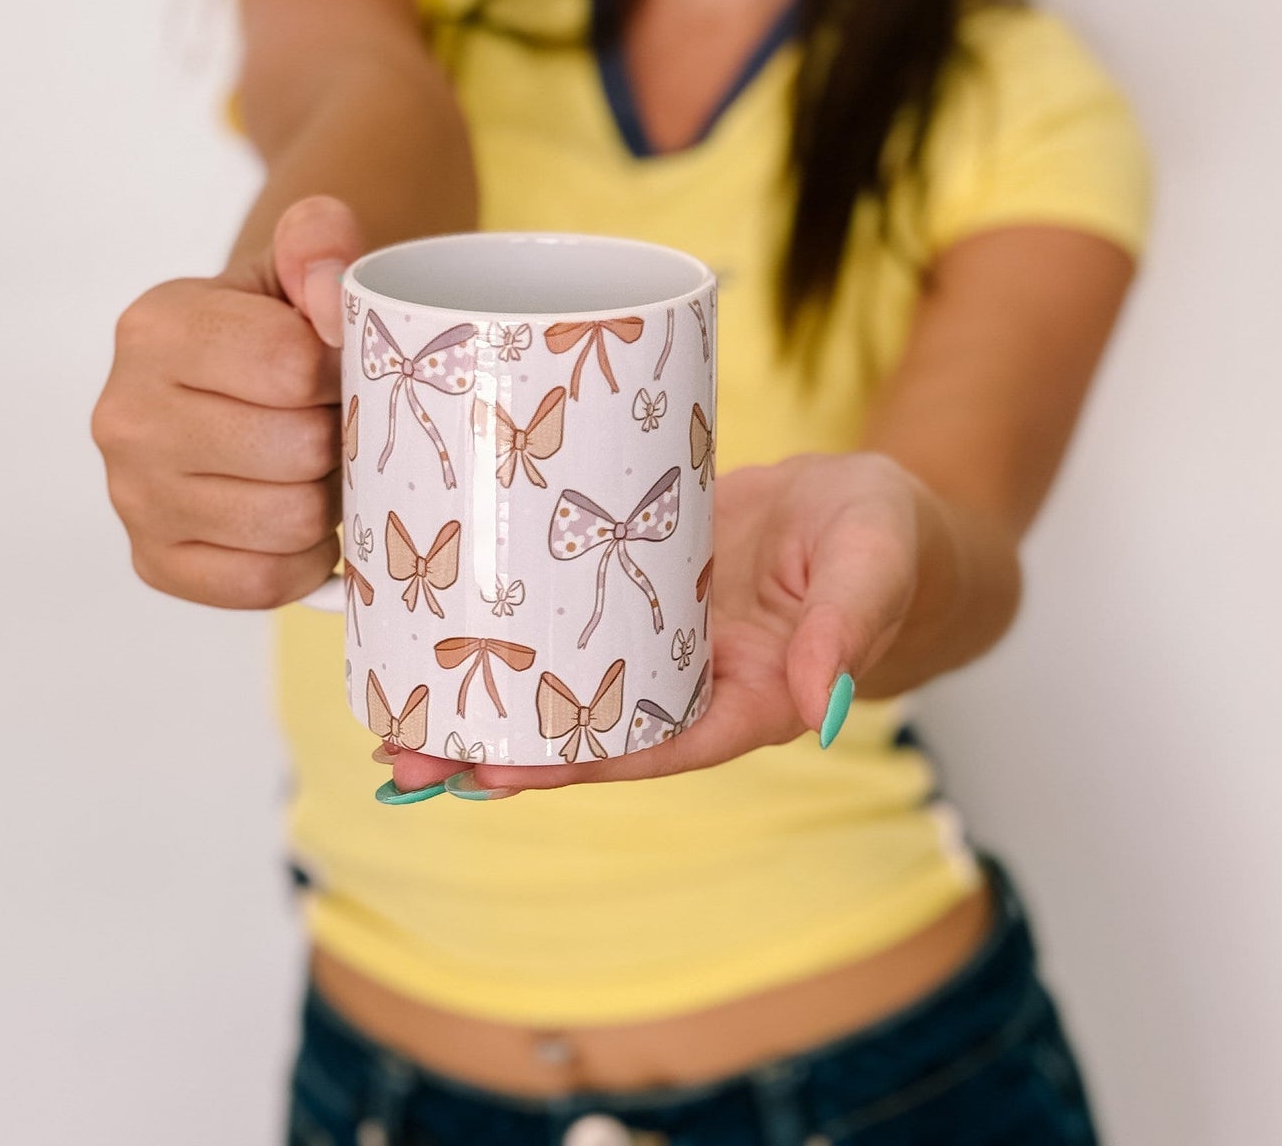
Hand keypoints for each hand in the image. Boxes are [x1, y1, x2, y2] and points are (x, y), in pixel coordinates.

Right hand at [90, 194, 362, 607]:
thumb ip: (319, 238)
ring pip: (288, 520)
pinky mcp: (155, 562)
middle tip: (336, 421)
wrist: (236, 378)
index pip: (292, 365)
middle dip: (339, 435)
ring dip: (328, 498)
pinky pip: (262, 583)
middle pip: (297, 449)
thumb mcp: (298, 255)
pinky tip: (301, 519)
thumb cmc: (276, 320)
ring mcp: (132, 496)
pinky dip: (302, 559)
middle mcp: (124, 414)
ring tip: (319, 466)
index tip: (343, 364)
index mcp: (154, 327)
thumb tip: (333, 299)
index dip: (345, 368)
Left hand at [390, 451, 920, 796]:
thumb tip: (825, 703)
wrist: (870, 508)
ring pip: (568, 683)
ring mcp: (661, 637)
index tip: (504, 772)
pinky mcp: (638, 585)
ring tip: (392, 721)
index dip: (583, 760)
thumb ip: (849, 627)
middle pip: (593, 731)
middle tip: (405, 758)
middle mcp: (694, 679)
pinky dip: (514, 631)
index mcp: (753, 695)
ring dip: (488, 703)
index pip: (661, 743)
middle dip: (502, 750)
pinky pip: (570, 616)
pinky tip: (443, 631)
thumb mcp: (876, 564)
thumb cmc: (889, 541)